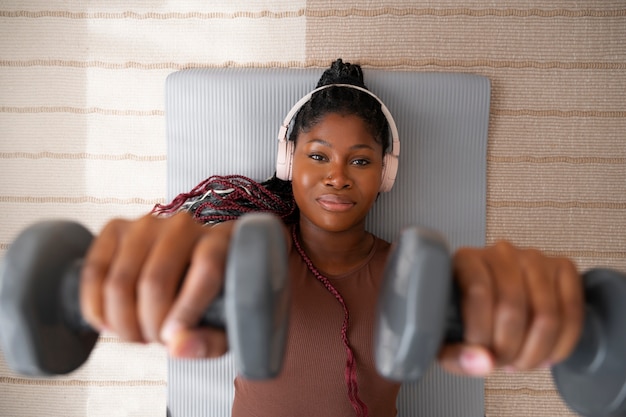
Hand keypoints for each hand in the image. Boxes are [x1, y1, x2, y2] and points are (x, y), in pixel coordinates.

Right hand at [80, 212, 234, 357]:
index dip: (185, 309)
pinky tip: (109, 323)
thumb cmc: (211, 299)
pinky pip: (94, 271)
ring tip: (136, 335)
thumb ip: (210, 341)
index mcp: (223, 242)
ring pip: (120, 281)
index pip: (205, 269)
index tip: (171, 340)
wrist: (185, 272)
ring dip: (122, 322)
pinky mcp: (116, 228)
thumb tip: (177, 346)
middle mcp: (185, 226)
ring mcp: (147, 224)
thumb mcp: (224, 326)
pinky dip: (95, 307)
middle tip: (155, 341)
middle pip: (155, 280)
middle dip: (149, 325)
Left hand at [438, 241, 583, 375]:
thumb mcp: (449, 341)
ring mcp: (535, 258)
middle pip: (512, 307)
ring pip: (546, 313)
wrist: (495, 306)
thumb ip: (457, 357)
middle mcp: (501, 254)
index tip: (481, 354)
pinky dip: (562, 343)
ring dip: (536, 351)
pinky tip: (546, 354)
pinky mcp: (563, 268)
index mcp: (466, 261)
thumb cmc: (466, 319)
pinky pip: (572, 311)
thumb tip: (482, 362)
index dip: (481, 333)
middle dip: (509, 348)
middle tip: (502, 363)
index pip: (478, 293)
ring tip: (522, 361)